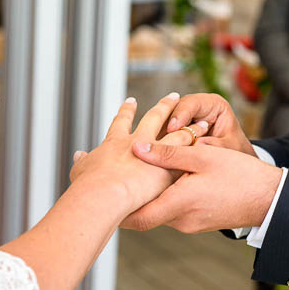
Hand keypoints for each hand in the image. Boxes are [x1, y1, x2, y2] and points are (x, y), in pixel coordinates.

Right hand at [69, 94, 208, 216]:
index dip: (126, 111)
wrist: (104, 193)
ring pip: (178, 133)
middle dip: (164, 107)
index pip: (121, 122)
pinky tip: (209, 143)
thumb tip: (78, 156)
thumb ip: (82, 162)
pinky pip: (190, 151)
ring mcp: (155, 150)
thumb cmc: (89, 186)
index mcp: (115, 142)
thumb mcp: (81, 171)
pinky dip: (199, 146)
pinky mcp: (170, 165)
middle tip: (174, 96)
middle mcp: (137, 140)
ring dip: (191, 127)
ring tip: (203, 121)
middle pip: (154, 118)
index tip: (131, 101)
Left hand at [122, 141, 282, 232]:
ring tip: (134, 178)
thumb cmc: (239, 176)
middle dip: (129, 200)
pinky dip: (164, 198)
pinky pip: (173, 211)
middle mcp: (180, 220)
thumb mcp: (203, 157)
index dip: (116, 211)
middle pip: (144, 214)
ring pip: (159, 210)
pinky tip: (164, 181)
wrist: (269, 199)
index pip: (137, 217)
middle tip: (110, 185)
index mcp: (178, 204)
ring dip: (148, 196)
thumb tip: (138, 146)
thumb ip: (168, 153)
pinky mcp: (198, 222)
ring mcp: (190, 224)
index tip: (100, 199)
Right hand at [164, 93, 255, 156]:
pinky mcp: (176, 131)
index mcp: (213, 104)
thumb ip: (216, 145)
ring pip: (166, 121)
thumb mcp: (230, 149)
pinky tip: (155, 152)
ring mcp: (184, 118)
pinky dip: (159, 142)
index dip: (181, 114)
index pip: (193, 103)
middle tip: (158, 138)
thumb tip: (198, 144)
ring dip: (159, 134)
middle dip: (165, 123)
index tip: (173, 128)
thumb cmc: (235, 152)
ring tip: (154, 146)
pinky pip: (164, 133)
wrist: (234, 163)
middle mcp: (196, 108)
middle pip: (174, 109)